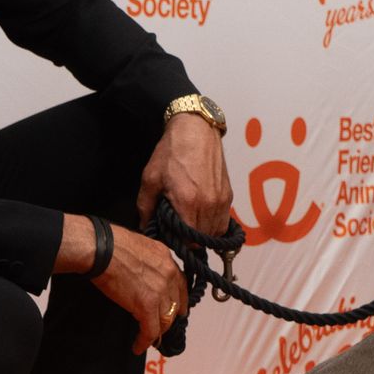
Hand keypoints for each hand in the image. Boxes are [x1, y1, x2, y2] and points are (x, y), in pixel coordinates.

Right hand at [94, 226, 189, 354]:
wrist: (102, 250)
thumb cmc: (112, 244)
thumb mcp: (141, 246)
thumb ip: (149, 260)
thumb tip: (143, 272)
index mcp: (167, 260)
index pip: (180, 284)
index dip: (179, 300)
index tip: (177, 309)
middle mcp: (169, 275)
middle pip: (175, 304)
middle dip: (171, 318)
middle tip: (164, 327)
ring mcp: (160, 292)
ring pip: (165, 320)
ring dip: (158, 331)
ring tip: (150, 339)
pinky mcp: (147, 306)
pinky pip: (151, 330)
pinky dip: (144, 341)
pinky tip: (138, 347)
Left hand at [137, 112, 232, 234]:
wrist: (195, 130)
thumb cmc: (171, 152)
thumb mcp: (150, 179)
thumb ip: (145, 208)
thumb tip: (145, 227)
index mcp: (187, 202)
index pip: (187, 241)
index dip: (177, 243)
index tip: (169, 236)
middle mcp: (208, 204)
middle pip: (202, 240)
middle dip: (189, 240)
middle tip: (177, 230)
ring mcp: (221, 200)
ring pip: (215, 233)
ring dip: (202, 234)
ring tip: (189, 223)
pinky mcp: (228, 195)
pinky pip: (223, 221)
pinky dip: (213, 225)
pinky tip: (201, 217)